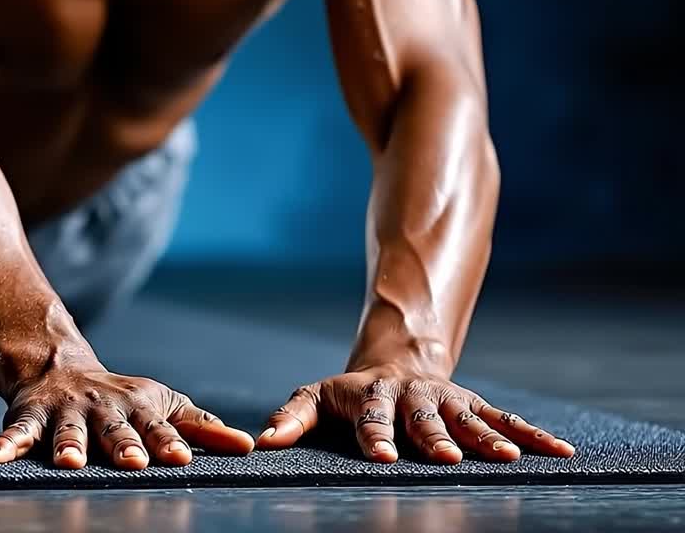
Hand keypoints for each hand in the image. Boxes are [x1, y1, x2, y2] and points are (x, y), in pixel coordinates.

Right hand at [0, 363, 254, 468]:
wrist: (59, 366)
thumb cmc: (122, 398)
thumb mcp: (164, 405)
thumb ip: (202, 427)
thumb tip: (249, 447)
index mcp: (138, 408)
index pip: (159, 428)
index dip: (170, 442)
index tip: (181, 458)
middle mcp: (103, 408)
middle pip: (115, 430)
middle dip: (123, 445)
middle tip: (134, 462)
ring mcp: (66, 412)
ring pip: (67, 431)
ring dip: (67, 445)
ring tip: (67, 463)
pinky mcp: (31, 416)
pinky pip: (17, 432)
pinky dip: (4, 444)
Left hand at [255, 364, 575, 463]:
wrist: (395, 362)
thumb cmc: (349, 395)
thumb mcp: (316, 399)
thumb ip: (292, 418)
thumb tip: (263, 442)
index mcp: (372, 396)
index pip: (372, 418)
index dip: (376, 437)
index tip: (383, 459)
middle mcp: (413, 396)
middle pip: (424, 418)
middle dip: (436, 439)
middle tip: (447, 460)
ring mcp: (447, 400)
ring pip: (469, 418)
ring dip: (487, 438)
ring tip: (508, 459)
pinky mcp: (474, 405)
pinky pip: (506, 420)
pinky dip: (533, 435)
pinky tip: (560, 452)